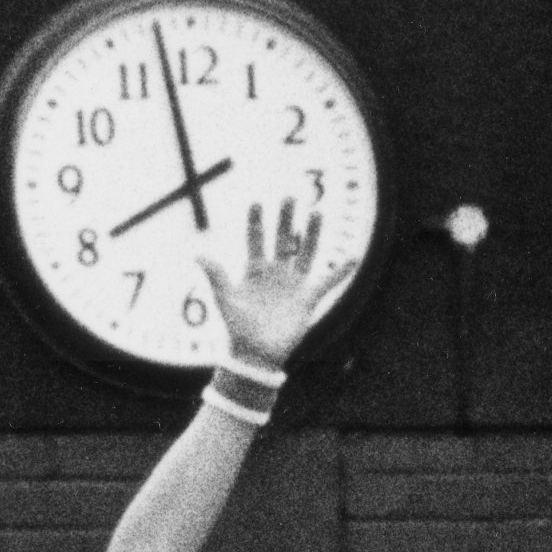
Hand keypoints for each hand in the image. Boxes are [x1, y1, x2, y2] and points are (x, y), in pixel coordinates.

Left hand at [198, 200, 355, 370]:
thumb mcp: (225, 300)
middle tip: (289, 197)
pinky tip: (354, 258)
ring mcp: (293, 285)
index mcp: (254, 271)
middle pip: (283, 240)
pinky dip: (341, 272)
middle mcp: (275, 273)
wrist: (255, 355)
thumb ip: (216, 276)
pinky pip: (327, 283)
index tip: (257, 202)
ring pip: (305, 253)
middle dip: (285, 219)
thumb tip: (198, 255)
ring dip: (312, 234)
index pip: (255, 240)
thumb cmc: (238, 329)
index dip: (256, 222)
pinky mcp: (307, 299)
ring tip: (317, 212)